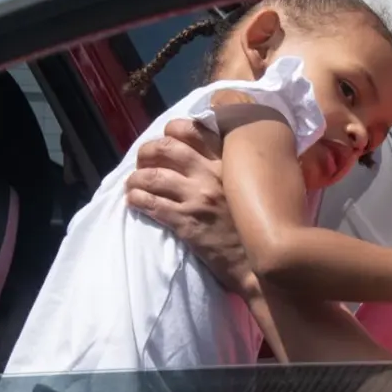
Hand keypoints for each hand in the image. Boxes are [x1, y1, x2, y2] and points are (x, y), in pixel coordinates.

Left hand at [125, 118, 251, 289]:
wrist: (257, 262)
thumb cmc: (251, 222)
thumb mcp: (246, 184)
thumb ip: (228, 164)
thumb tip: (199, 150)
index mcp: (228, 160)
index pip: (193, 129)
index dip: (172, 131)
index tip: (166, 140)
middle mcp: (212, 173)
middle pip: (166, 148)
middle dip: (147, 152)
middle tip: (142, 161)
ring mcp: (198, 197)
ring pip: (153, 176)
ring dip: (136, 178)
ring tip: (133, 185)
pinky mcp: (186, 222)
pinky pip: (151, 203)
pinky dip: (136, 199)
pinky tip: (133, 202)